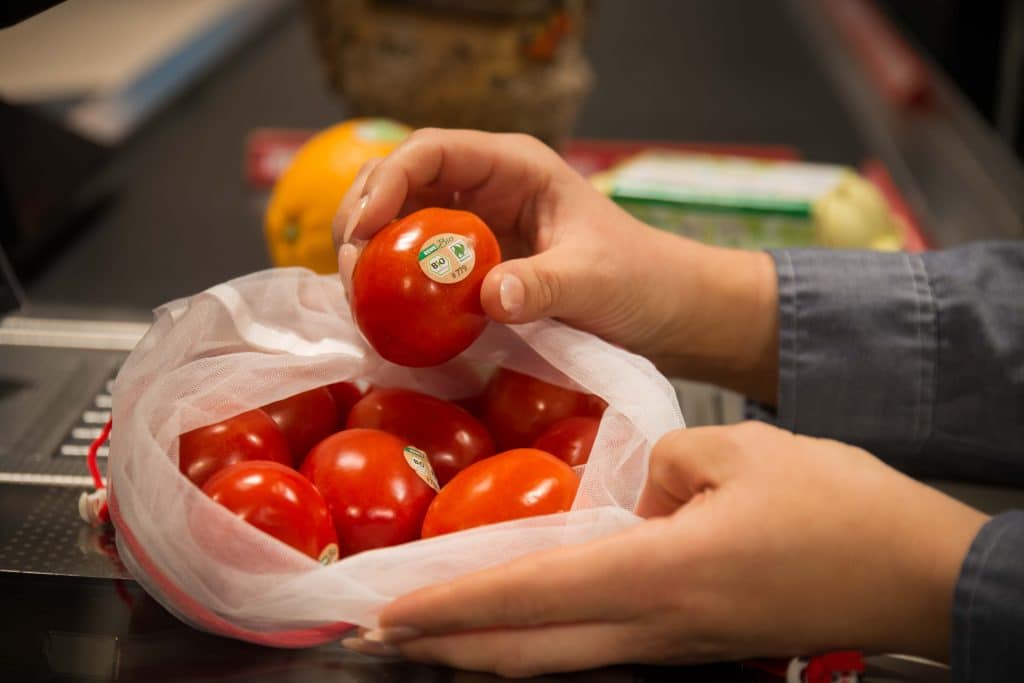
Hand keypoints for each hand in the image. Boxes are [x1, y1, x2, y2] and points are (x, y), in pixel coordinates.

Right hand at [333, 129, 778, 401]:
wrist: (665, 310)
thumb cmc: (639, 279)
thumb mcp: (595, 281)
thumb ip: (545, 285)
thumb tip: (489, 297)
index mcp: (513, 166)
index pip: (430, 152)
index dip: (386, 184)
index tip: (362, 233)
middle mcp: (485, 187)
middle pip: (399, 183)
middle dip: (362, 220)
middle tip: (347, 276)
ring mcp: (476, 226)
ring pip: (400, 224)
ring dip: (370, 256)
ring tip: (357, 301)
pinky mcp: (474, 265)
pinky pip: (418, 265)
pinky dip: (394, 285)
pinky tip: (384, 317)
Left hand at [341, 422, 986, 677]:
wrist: (914, 570)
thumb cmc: (838, 505)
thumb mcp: (737, 451)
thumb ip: (658, 464)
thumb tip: (627, 492)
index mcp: (661, 574)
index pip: (530, 591)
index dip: (452, 604)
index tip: (388, 611)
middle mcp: (658, 626)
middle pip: (529, 651)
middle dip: (450, 646)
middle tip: (383, 633)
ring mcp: (678, 646)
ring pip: (560, 658)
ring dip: (489, 648)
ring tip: (437, 632)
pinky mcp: (698, 643)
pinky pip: (599, 647)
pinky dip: (543, 639)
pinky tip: (526, 618)